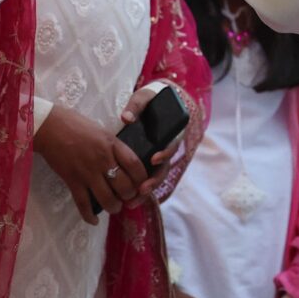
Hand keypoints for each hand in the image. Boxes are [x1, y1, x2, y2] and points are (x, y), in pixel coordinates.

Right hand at [32, 106, 149, 224]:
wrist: (50, 127)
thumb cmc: (76, 125)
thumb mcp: (101, 131)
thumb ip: (113, 147)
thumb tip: (124, 162)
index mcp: (112, 144)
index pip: (135, 165)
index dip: (142, 179)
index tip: (142, 184)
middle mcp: (103, 159)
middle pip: (124, 186)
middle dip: (129, 196)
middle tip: (127, 197)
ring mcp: (87, 171)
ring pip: (107, 199)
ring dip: (114, 207)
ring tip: (114, 207)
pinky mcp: (72, 180)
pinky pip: (83, 204)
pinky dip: (89, 216)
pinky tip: (94, 220)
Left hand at [119, 84, 181, 200]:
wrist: (154, 101)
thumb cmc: (150, 99)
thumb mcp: (144, 97)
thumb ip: (136, 106)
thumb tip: (126, 118)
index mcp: (171, 132)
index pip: (172, 146)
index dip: (165, 154)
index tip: (154, 159)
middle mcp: (167, 147)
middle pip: (164, 168)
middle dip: (154, 181)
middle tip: (142, 189)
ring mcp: (158, 155)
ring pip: (156, 177)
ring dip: (146, 190)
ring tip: (133, 200)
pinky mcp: (148, 161)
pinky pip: (147, 177)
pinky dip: (140, 189)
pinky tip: (129, 199)